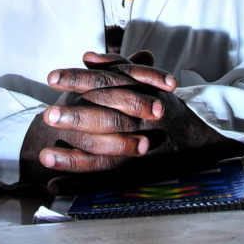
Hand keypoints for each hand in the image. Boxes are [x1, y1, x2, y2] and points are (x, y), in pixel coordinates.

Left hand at [19, 50, 243, 192]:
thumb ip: (120, 68)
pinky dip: (78, 185)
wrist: (200, 139)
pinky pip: (105, 183)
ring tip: (43, 156)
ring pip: (103, 156)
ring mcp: (138, 152)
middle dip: (75, 118)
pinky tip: (53, 185)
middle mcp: (141, 124)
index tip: (50, 77)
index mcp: (141, 96)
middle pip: (106, 120)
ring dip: (72, 158)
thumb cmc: (166, 107)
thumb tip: (87, 57)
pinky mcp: (135, 175)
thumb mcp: (149, 83)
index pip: (106, 85)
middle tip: (46, 115)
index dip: (78, 80)